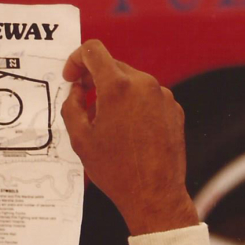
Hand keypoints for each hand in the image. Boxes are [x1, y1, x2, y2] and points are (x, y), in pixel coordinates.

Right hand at [61, 40, 198, 235]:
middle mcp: (143, 84)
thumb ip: (72, 106)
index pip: (92, 51)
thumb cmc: (115, 169)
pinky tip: (127, 131)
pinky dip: (133, 105)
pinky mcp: (173, 109)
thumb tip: (77, 91)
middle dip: (94, 79)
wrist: (154, 194)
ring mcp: (162, 96)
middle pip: (112, 65)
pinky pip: (147, 97)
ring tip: (106, 124)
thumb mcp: (80, 138)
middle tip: (82, 100)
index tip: (71, 77)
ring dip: (114, 94)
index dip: (75, 59)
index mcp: (117, 87)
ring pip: (131, 82)